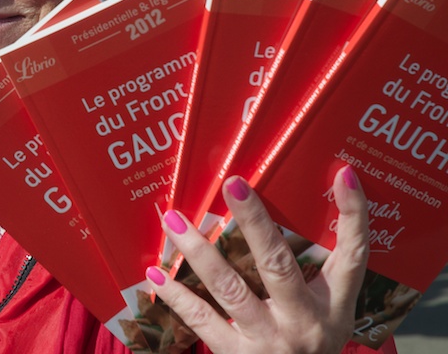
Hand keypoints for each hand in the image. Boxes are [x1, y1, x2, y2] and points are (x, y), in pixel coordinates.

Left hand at [146, 166, 368, 353]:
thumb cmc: (310, 345)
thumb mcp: (329, 313)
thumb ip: (317, 270)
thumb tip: (288, 210)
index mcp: (335, 305)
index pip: (353, 255)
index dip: (353, 215)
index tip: (344, 173)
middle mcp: (304, 322)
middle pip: (279, 264)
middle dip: (256, 222)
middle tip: (233, 183)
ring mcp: (269, 340)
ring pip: (230, 289)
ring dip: (199, 251)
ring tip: (173, 220)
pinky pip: (202, 320)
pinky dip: (177, 295)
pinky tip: (155, 273)